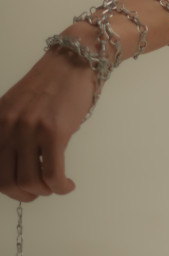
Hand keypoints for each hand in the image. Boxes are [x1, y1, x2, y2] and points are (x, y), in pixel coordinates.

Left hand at [0, 52, 96, 201]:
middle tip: (36, 192)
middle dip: (22, 195)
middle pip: (6, 182)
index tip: (19, 187)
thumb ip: (10, 132)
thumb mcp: (17, 106)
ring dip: (43, 191)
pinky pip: (52, 175)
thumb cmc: (51, 84)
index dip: (5, 186)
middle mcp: (8, 126)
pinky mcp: (54, 132)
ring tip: (54, 185)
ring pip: (29, 182)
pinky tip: (67, 184)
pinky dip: (60, 187)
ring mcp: (30, 130)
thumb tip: (13, 165)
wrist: (75, 60)